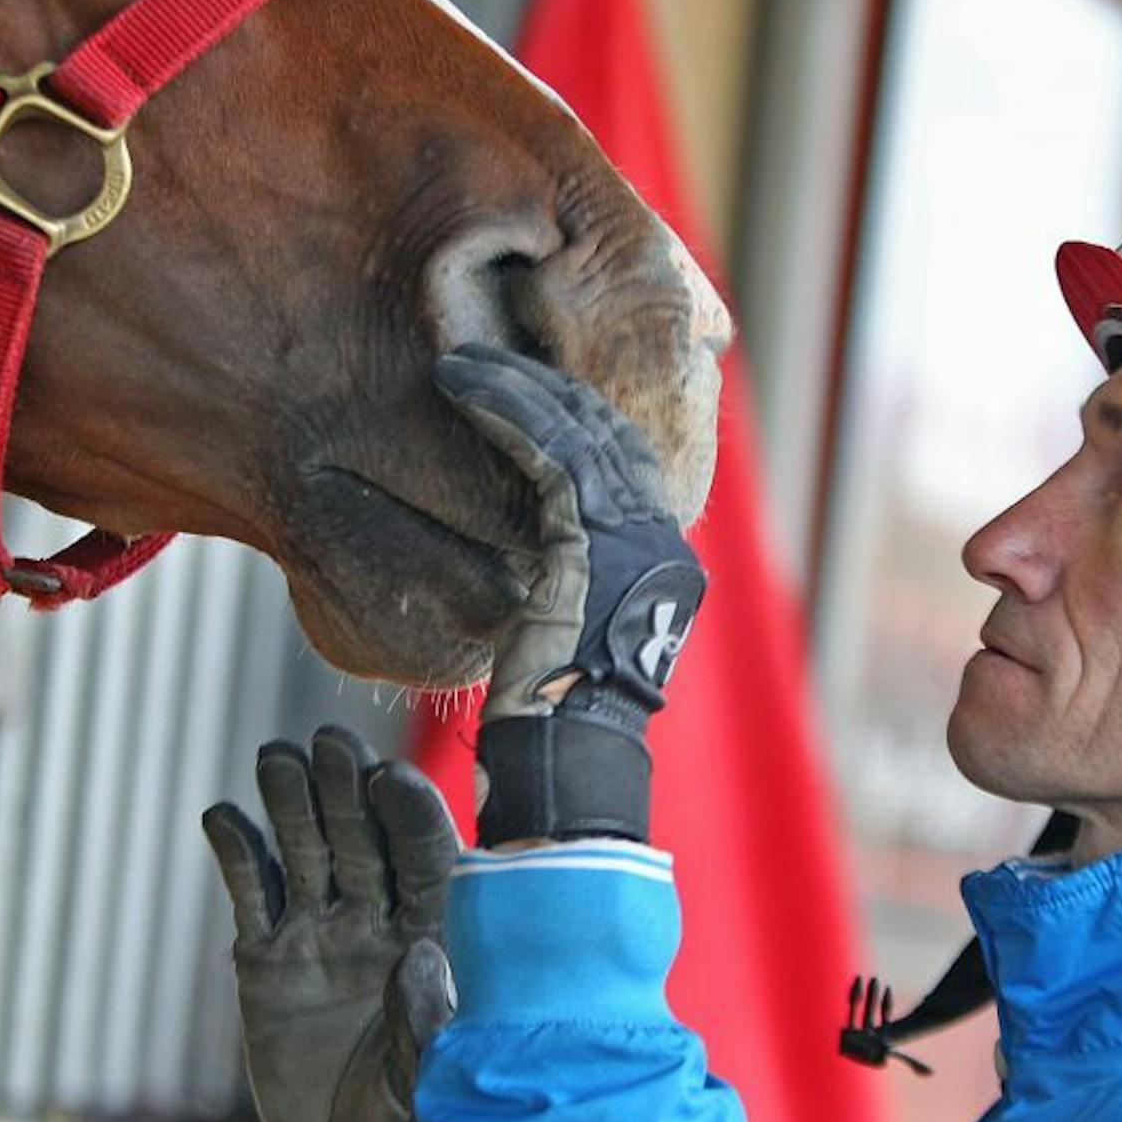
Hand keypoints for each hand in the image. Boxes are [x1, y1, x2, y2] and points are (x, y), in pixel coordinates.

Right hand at [203, 726, 459, 1121]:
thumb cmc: (406, 1111)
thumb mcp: (428, 1076)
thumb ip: (427, 1020)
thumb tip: (418, 954)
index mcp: (432, 932)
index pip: (427, 859)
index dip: (410, 816)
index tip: (391, 777)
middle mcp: (376, 917)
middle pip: (362, 839)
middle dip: (346, 790)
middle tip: (330, 741)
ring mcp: (318, 930)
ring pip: (306, 852)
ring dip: (292, 805)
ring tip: (277, 757)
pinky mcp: (264, 956)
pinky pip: (252, 895)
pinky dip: (238, 855)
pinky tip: (223, 816)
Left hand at [434, 344, 706, 844]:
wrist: (559, 766)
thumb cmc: (544, 724)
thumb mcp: (557, 636)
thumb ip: (558, 583)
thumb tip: (525, 556)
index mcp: (661, 565)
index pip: (622, 463)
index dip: (573, 416)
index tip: (519, 386)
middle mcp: (663, 544)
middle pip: (606, 433)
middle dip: (543, 385)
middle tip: (482, 355)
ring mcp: (638, 542)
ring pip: (577, 431)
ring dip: (514, 387)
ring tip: (458, 363)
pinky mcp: (595, 544)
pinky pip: (550, 454)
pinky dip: (506, 413)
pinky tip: (464, 390)